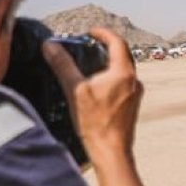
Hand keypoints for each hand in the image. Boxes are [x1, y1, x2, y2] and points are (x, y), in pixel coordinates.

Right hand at [42, 27, 142, 162]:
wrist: (112, 152)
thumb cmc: (96, 123)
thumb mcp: (74, 90)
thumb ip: (62, 65)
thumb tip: (49, 46)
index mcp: (123, 72)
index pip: (117, 42)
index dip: (103, 33)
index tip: (90, 32)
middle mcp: (134, 81)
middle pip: (123, 54)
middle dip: (106, 46)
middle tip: (90, 44)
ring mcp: (136, 94)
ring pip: (124, 69)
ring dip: (110, 62)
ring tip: (92, 63)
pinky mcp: (132, 105)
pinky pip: (124, 83)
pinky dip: (112, 77)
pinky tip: (98, 86)